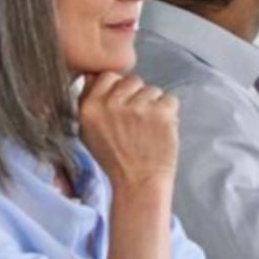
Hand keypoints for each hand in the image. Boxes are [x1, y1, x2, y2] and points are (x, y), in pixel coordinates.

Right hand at [78, 72, 178, 196]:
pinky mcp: (161, 112)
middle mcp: (112, 104)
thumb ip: (91, 103)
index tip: (123, 102)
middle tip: (137, 120)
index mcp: (90, 107)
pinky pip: (170, 99)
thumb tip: (95, 75)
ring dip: (154, 105)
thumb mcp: (89, 132)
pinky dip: (169, 112)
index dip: (118, 87)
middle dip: (137, 95)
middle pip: (132, 80)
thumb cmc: (114, 159)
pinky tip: (161, 129)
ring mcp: (138, 107)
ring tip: (148, 128)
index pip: (107, 76)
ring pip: (152, 90)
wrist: (137, 182)